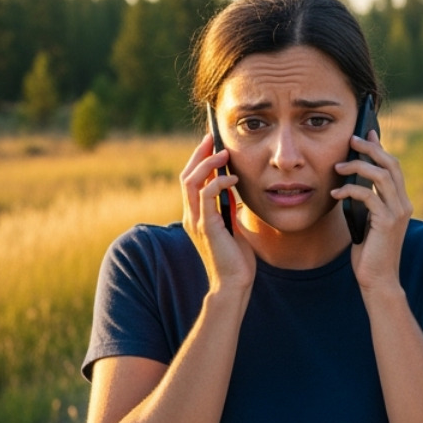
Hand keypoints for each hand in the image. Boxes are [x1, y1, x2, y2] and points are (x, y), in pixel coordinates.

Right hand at [180, 133, 255, 294]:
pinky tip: (233, 180)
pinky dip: (218, 182)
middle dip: (199, 155)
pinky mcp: (207, 227)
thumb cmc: (235, 259)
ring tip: (225, 154)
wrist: (234, 283)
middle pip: (186, 176)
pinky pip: (207, 195)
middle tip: (213, 139)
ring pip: (192, 182)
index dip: (198, 161)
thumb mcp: (232, 227)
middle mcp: (191, 216)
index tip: (211, 144)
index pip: (190, 181)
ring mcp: (197, 221)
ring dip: (208, 164)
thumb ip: (227, 209)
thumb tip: (232, 190)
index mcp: (196, 216)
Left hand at [333, 131, 413, 292]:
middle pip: (391, 165)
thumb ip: (367, 204)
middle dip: (371, 148)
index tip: (366, 133)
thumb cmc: (370, 253)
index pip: (393, 167)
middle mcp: (403, 204)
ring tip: (338, 166)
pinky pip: (368, 196)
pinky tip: (336, 192)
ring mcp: (397, 213)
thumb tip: (352, 184)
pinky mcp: (387, 222)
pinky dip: (350, 190)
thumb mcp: (368, 222)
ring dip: (357, 166)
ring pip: (381, 176)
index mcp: (400, 202)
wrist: (378, 280)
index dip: (380, 148)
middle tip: (351, 140)